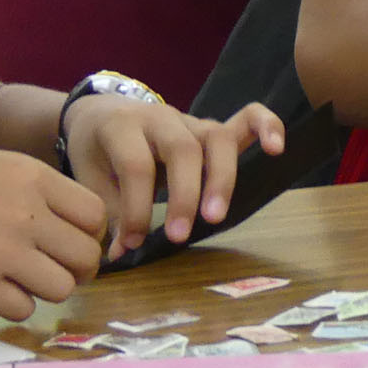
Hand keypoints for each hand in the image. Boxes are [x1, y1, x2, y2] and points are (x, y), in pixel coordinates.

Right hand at [0, 140, 107, 320]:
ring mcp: (3, 252)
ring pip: (62, 288)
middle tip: (58, 269)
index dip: (89, 234)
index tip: (72, 241)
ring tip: (24, 280)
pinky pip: (24, 310)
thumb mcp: (0, 166)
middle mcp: (28, 215)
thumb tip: (80, 227)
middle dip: (78, 268)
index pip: (96, 216)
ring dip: (49, 289)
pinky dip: (16, 305)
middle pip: (87, 256)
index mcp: (36, 179)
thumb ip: (41, 193)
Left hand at [65, 97, 287, 258]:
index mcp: (122, 126)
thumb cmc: (97, 150)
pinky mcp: (212, 127)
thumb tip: (122, 253)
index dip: (136, 207)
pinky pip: (247, 118)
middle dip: (185, 195)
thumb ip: (110, 212)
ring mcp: (191, 120)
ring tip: (215, 217)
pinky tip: (277, 149)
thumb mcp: (91, 178)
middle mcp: (161, 117)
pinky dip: (266, 127)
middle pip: (182, 149)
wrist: (102, 114)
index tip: (132, 241)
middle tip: (181, 235)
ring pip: (217, 138)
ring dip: (221, 179)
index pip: (136, 166)